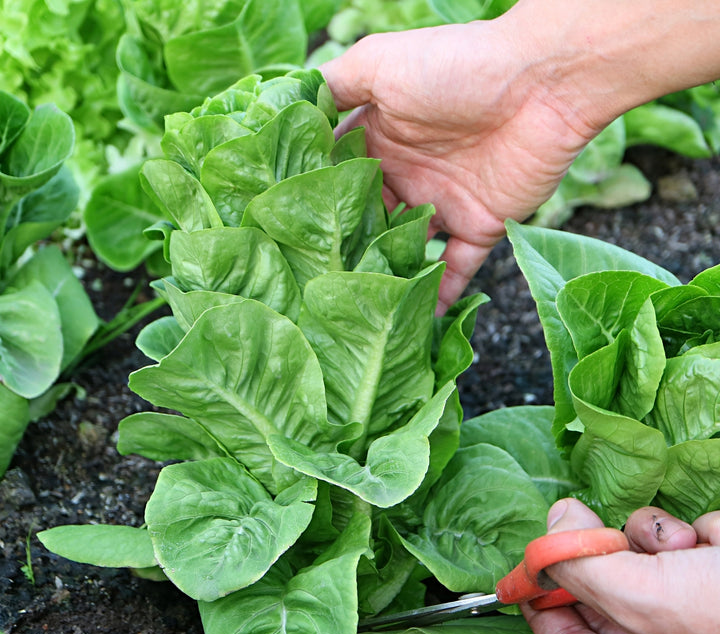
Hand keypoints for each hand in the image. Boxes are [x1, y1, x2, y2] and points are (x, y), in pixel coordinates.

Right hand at [320, 19, 599, 312]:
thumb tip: (293, 107)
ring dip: (386, 274)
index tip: (289, 233)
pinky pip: (457, 269)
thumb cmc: (456, 67)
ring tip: (355, 308)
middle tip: (317, 281)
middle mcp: (411, 173)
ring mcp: (445, 203)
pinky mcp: (481, 225)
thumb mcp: (380, 63)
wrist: (541, 83)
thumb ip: (334, 84)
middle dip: (348, 246)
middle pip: (371, 220)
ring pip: (408, 249)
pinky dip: (440, 293)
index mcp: (383, 138)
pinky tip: (415, 322)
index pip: (341, 177)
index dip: (318, 200)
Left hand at [523, 498, 719, 633]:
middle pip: (595, 585)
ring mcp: (689, 607)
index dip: (535, 598)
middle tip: (595, 532)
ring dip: (656, 539)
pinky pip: (678, 538)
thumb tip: (551, 526)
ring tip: (689, 549)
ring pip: (636, 552)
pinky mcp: (713, 571)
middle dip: (601, 554)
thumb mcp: (645, 601)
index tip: (518, 562)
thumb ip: (583, 566)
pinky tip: (719, 542)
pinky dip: (696, 533)